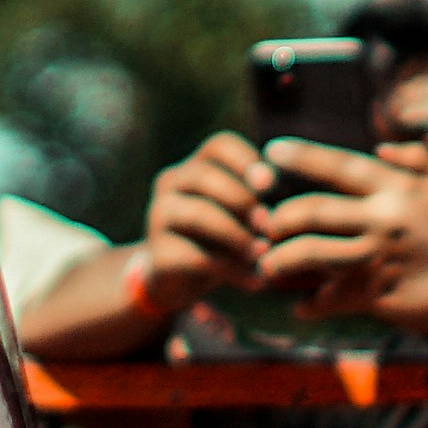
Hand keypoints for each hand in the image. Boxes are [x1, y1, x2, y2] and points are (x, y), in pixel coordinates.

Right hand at [137, 134, 282, 309]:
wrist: (176, 280)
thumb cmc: (218, 240)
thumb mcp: (238, 217)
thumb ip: (256, 204)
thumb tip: (269, 204)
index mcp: (193, 167)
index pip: (220, 146)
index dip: (248, 160)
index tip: (270, 185)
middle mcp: (170, 185)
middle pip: (205, 176)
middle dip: (244, 200)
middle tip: (269, 224)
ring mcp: (158, 218)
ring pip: (199, 214)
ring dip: (238, 234)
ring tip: (264, 253)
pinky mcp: (158, 255)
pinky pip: (195, 257)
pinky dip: (231, 270)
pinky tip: (254, 282)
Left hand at [251, 137, 427, 338]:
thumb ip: (415, 162)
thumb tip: (381, 149)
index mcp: (397, 188)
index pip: (338, 165)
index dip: (301, 156)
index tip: (271, 150)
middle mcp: (382, 218)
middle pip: (310, 210)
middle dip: (279, 218)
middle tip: (267, 224)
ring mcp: (376, 257)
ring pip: (308, 253)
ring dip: (280, 260)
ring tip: (269, 266)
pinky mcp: (377, 294)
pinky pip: (328, 297)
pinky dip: (309, 303)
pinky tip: (300, 306)